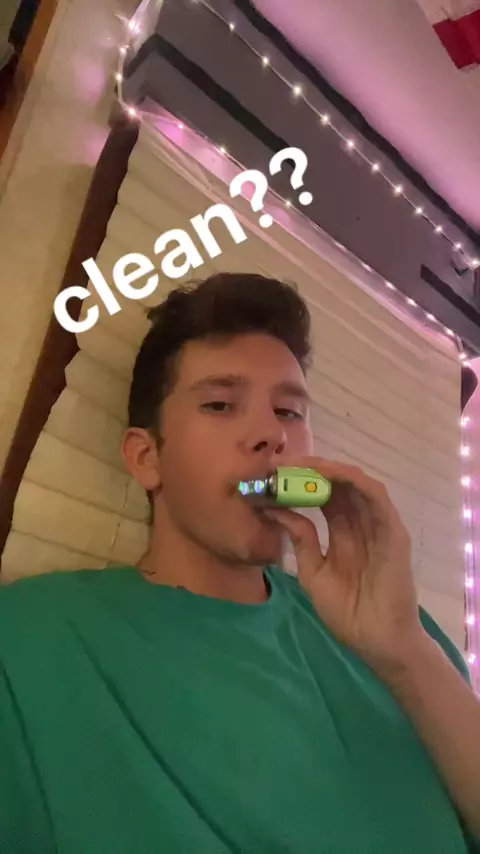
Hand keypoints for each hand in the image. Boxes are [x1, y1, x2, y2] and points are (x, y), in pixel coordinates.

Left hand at [264, 457, 425, 674]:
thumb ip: (300, 540)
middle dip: (306, 469)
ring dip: (327, 469)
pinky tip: (329, 474)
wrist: (375, 641)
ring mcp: (378, 524)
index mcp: (343, 531)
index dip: (296, 482)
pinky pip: (375, 496)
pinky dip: (352, 480)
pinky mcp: (393, 531)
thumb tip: (275, 511)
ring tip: (298, 464)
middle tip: (276, 463)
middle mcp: (360, 522)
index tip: (267, 475)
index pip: (320, 495)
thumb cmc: (348, 612)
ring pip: (354, 482)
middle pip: (335, 484)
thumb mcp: (313, 572)